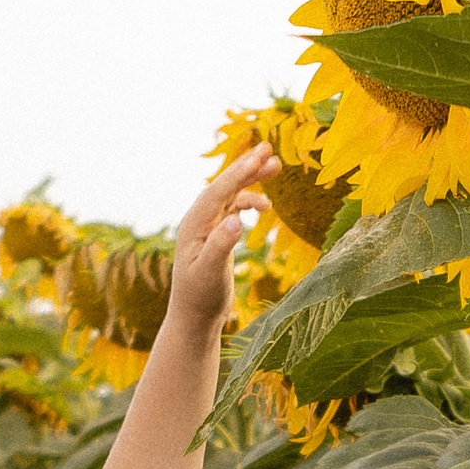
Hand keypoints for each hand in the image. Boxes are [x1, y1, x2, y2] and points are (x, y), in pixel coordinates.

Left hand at [166, 145, 270, 342]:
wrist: (194, 318)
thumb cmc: (200, 299)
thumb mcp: (210, 273)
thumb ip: (221, 246)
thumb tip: (236, 219)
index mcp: (193, 225)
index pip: (218, 191)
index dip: (239, 173)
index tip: (260, 157)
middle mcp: (198, 221)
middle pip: (224, 186)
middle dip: (246, 167)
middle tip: (270, 150)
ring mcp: (206, 227)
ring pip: (230, 195)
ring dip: (251, 181)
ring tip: (275, 168)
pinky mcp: (215, 236)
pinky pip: (232, 209)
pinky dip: (248, 203)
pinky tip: (265, 208)